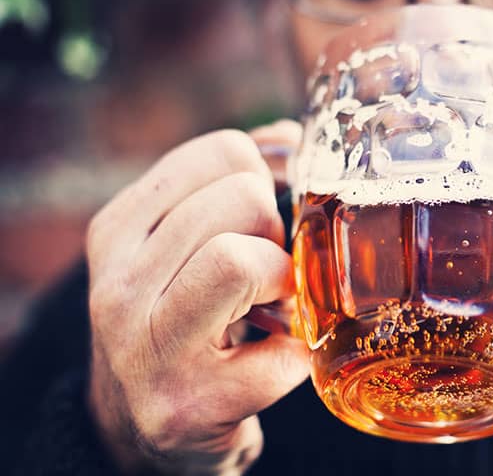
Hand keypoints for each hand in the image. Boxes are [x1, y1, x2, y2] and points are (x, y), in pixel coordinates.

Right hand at [86, 121, 308, 474]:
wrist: (142, 430)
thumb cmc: (177, 320)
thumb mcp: (178, 246)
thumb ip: (227, 185)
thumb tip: (289, 137)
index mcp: (118, 231)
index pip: (223, 152)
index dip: (263, 180)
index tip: (258, 219)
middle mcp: (119, 284)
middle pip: (241, 199)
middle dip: (276, 230)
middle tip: (265, 271)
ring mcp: (148, 348)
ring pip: (242, 261)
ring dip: (283, 282)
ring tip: (271, 307)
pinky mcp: (189, 404)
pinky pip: (280, 353)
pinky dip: (298, 353)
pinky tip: (275, 358)